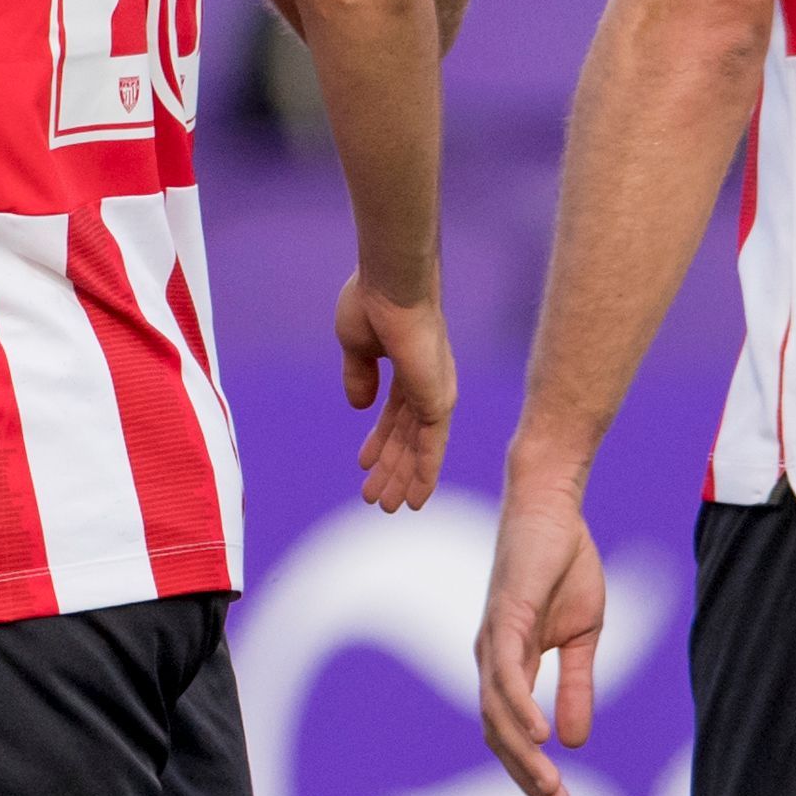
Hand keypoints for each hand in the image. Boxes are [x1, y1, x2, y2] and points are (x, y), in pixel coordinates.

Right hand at [338, 273, 451, 511]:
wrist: (390, 287)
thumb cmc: (371, 303)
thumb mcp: (356, 346)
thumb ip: (358, 377)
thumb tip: (358, 406)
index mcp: (408, 369)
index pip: (395, 415)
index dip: (378, 442)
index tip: (363, 464)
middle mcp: (428, 384)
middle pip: (407, 437)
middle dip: (390, 468)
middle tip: (375, 499)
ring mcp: (436, 394)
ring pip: (420, 449)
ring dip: (403, 479)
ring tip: (386, 508)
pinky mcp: (439, 402)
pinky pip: (433, 448)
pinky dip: (425, 474)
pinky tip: (416, 498)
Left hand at [474, 470, 606, 795]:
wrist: (552, 511)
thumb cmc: (563, 568)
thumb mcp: (581, 638)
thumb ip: (576, 686)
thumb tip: (576, 741)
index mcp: (509, 665)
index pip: (511, 732)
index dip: (531, 769)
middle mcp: (492, 658)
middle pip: (499, 733)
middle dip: (527, 775)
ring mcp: (494, 639)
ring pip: (498, 711)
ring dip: (523, 754)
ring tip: (549, 786)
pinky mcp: (505, 617)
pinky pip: (507, 671)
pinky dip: (519, 706)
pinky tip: (538, 734)